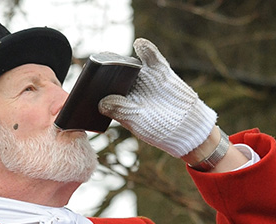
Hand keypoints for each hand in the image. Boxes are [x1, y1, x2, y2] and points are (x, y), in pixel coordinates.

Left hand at [99, 38, 216, 157]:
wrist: (188, 127)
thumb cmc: (160, 128)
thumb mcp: (138, 121)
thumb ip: (121, 110)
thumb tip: (101, 102)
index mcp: (120, 102)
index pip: (103, 90)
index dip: (94, 86)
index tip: (87, 83)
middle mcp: (130, 88)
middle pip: (114, 73)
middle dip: (107, 69)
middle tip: (98, 65)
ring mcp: (144, 78)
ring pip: (130, 64)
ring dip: (123, 59)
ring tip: (114, 57)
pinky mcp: (159, 71)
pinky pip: (151, 57)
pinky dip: (146, 50)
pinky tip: (140, 45)